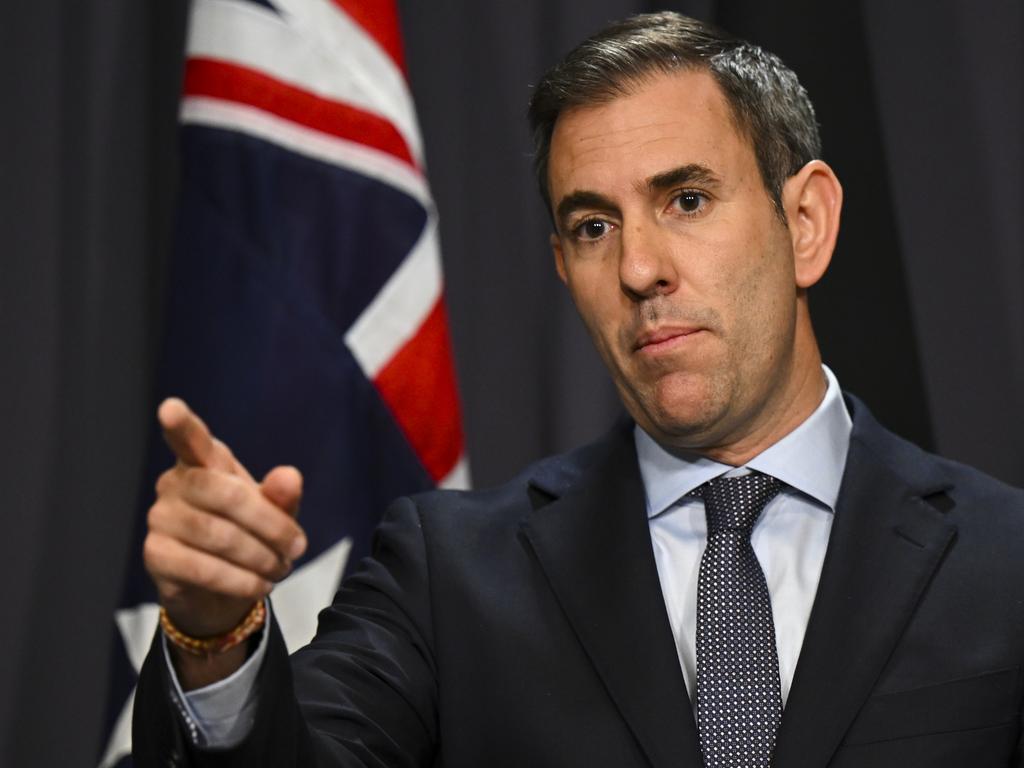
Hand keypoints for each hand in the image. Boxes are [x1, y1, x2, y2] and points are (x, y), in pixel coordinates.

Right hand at [143, 398, 306, 684]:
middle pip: (225, 495)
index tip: (170, 408)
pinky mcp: (155, 554)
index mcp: (204, 462)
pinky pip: (202, 567)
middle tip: (298, 547)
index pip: (190, 439)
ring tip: (281, 568)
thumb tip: (290, 476)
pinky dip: (239, 579)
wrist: (221, 589)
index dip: (181, 424)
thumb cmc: (248, 535)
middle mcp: (175, 483)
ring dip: (259, 557)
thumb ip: (282, 495)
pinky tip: (258, 584)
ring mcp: (160, 518)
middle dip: (270, 524)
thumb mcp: (274, 514)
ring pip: (217, 535)